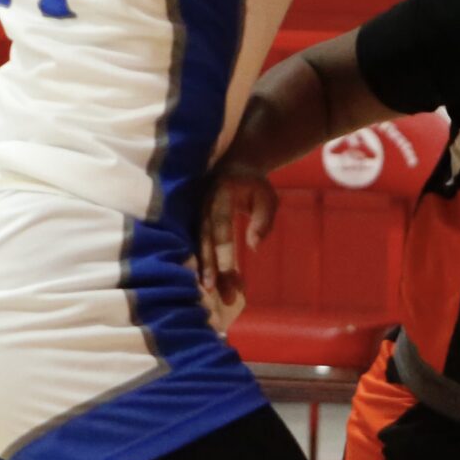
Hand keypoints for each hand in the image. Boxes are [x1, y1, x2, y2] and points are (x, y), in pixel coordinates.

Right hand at [199, 162, 278, 308]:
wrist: (234, 162)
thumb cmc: (254, 184)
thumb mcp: (267, 196)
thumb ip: (263, 219)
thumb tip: (254, 247)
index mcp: (219, 195)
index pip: (221, 230)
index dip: (223, 256)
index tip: (230, 281)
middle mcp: (202, 205)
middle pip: (206, 243)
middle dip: (214, 271)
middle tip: (223, 297)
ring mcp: (194, 213)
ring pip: (198, 246)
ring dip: (207, 271)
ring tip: (215, 296)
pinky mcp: (193, 221)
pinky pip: (197, 245)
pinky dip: (204, 264)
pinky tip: (210, 285)